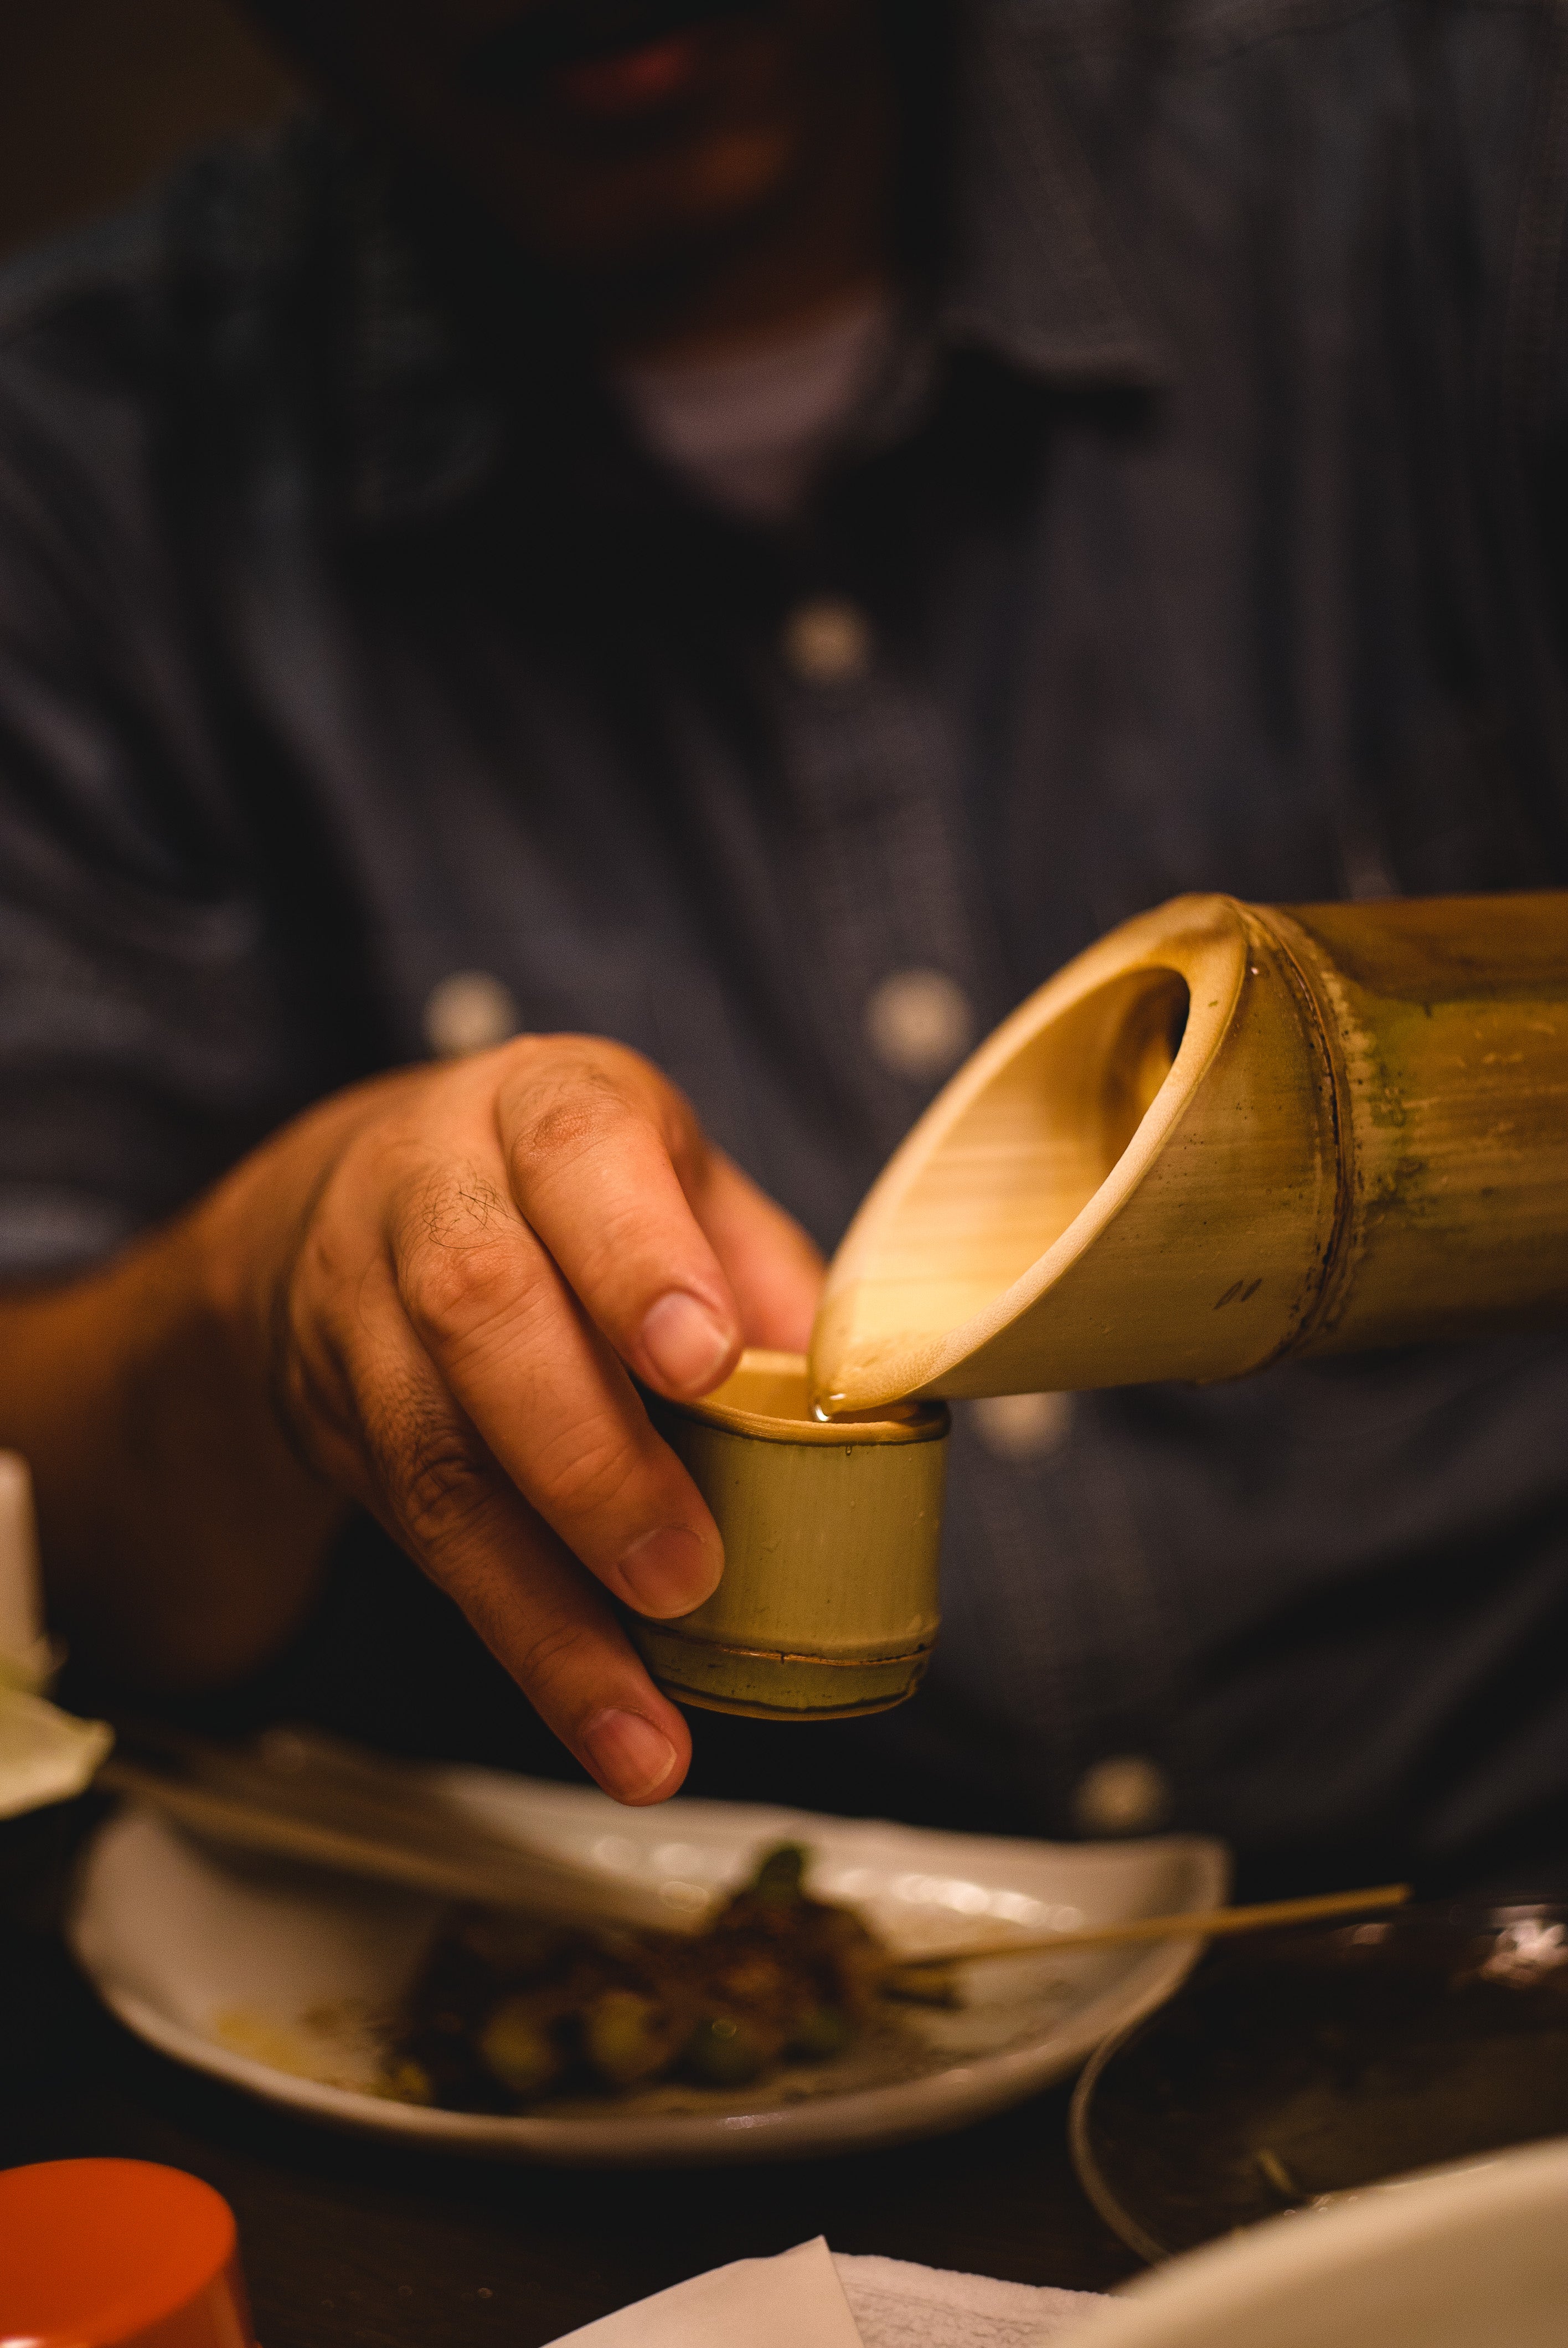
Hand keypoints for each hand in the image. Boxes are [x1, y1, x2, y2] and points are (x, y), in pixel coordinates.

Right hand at [198, 1037, 823, 1803]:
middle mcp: (434, 1194)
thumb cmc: (567, 1197)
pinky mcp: (338, 1427)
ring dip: (544, 1607)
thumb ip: (766, 1279)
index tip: (702, 1362)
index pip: (579, 1155)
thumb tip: (869, 1409)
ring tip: (642, 1723)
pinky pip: (423, 1544)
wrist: (340, 1209)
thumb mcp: (672, 1183)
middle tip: (685, 1571)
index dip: (636, 1259)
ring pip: (432, 1457)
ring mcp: (362, 1311)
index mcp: (546, 1111)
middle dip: (587, 1453)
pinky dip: (523, 1642)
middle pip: (481, 1308)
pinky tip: (604, 1723)